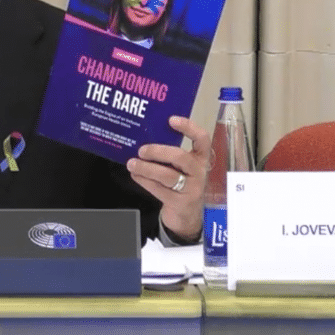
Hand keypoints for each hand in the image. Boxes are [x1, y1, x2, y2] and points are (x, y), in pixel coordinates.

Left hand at [126, 115, 209, 241]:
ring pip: (168, 175)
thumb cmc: (180, 183)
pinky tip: (135, 175)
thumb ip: (169, 154)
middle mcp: (199, 172)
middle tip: (141, 150)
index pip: (202, 139)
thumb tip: (143, 138)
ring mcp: (192, 189)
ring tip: (132, 164)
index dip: (189, 127)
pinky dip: (144, 181)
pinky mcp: (181, 203)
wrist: (186, 214)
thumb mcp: (180, 167)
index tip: (171, 120)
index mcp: (200, 158)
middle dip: (158, 152)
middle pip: (180, 157)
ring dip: (146, 168)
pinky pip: (160, 189)